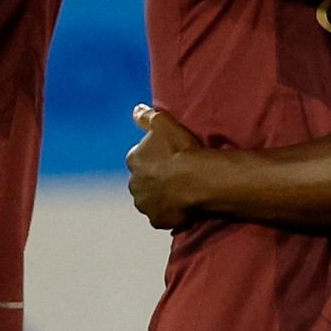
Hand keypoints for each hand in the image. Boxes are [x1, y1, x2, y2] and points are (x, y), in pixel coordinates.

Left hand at [127, 105, 201, 229]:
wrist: (197, 180)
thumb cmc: (181, 149)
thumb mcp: (164, 123)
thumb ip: (147, 116)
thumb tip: (136, 110)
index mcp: (134, 160)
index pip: (140, 159)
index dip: (155, 159)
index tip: (169, 158)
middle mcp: (134, 184)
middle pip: (144, 181)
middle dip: (155, 180)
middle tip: (176, 176)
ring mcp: (145, 204)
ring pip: (151, 200)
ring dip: (161, 197)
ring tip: (181, 192)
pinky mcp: (157, 220)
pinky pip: (162, 216)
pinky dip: (170, 213)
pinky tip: (183, 206)